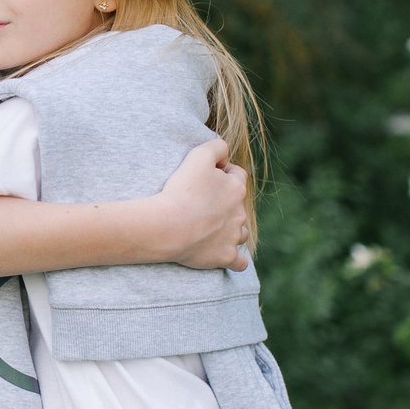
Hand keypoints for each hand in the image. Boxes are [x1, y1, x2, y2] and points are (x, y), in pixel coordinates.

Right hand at [156, 140, 252, 270]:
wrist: (169, 226)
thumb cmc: (182, 190)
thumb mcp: (199, 156)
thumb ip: (217, 146)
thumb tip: (225, 151)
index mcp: (236, 189)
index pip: (238, 175)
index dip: (223, 173)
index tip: (206, 178)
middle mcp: (240, 213)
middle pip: (238, 204)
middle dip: (225, 202)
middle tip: (200, 203)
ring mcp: (233, 237)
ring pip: (240, 232)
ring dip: (231, 229)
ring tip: (211, 229)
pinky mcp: (225, 256)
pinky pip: (239, 262)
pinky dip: (236, 259)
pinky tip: (226, 255)